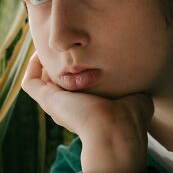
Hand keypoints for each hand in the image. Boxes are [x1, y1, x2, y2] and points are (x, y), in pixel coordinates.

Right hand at [22, 52, 154, 172]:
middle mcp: (71, 108)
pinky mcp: (48, 101)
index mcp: (90, 109)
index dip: (79, 69)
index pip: (79, 87)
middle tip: (66, 44)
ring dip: (44, 62)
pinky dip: (33, 66)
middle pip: (57, 83)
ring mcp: (57, 106)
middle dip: (60, 63)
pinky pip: (30, 83)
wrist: (116, 129)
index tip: (87, 51)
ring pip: (42, 82)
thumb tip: (142, 80)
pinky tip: (42, 51)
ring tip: (50, 43)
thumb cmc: (131, 117)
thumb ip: (135, 86)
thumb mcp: (138, 97)